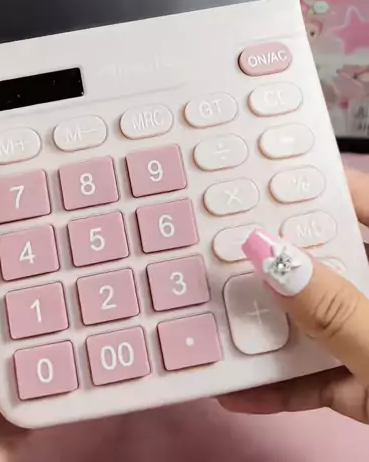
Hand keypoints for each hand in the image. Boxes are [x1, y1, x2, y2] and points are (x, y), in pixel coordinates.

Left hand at [0, 140, 124, 461]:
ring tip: (150, 270)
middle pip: (47, 267)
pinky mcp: (26, 404)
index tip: (89, 162)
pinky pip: (73, 377)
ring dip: (102, 303)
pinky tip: (135, 340)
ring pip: (68, 319)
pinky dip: (101, 362)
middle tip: (138, 215)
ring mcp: (8, 358)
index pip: (6, 221)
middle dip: (87, 245)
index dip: (43, 191)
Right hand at [219, 167, 368, 423]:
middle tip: (220, 249)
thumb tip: (269, 254)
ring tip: (218, 319)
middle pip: (331, 264)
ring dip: (270, 330)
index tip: (261, 181)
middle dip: (276, 262)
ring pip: (320, 323)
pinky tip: (242, 391)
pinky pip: (322, 378)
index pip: (364, 203)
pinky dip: (285, 386)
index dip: (316, 186)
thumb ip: (333, 308)